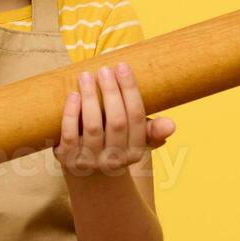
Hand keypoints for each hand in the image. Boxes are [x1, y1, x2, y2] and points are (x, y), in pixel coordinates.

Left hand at [54, 61, 175, 177]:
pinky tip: (73, 95)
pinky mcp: (68, 160)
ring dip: (90, 98)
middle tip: (104, 69)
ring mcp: (91, 161)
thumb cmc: (115, 144)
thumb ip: (152, 131)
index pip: (137, 117)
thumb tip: (171, 125)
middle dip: (111, 92)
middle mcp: (115, 159)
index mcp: (135, 151)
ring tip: (86, 76)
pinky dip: (71, 114)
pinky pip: (70, 135)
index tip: (122, 67)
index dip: (130, 90)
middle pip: (117, 121)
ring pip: (93, 127)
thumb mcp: (135, 140)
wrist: (87, 173)